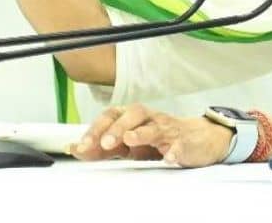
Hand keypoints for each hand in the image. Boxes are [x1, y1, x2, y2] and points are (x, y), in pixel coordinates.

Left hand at [70, 103, 233, 167]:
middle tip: (105, 143)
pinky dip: (174, 150)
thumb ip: (102, 148)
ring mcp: (168, 129)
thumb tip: (73, 148)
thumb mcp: (128, 146)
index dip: (96, 130)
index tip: (82, 146)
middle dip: (116, 129)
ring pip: (155, 126)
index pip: (111, 116)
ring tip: (129, 141)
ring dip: (141, 133)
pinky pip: (180, 144)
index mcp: (132, 118)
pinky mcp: (184, 142)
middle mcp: (149, 119)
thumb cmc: (158, 140)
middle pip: (132, 115)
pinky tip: (168, 157)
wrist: (198, 140)